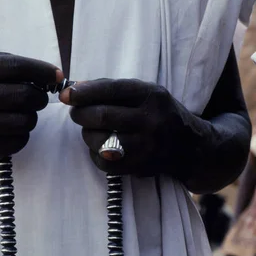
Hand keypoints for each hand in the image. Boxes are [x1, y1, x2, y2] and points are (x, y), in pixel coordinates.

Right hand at [0, 49, 62, 159]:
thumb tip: (45, 72)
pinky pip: (17, 142)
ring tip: (22, 115)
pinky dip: (22, 136)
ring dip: (31, 118)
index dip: (43, 72)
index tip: (56, 77)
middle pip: (27, 96)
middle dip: (40, 98)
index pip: (19, 68)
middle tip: (38, 99)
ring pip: (26, 121)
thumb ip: (3, 61)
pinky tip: (12, 130)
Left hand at [59, 78, 201, 178]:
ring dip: (87, 135)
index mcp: (152, 96)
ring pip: (100, 141)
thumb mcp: (145, 94)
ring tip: (90, 130)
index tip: (66, 94)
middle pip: (102, 117)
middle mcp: (151, 121)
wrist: (189, 147)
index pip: (112, 90)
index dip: (84, 92)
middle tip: (76, 113)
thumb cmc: (159, 114)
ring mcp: (145, 147)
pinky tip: (99, 147)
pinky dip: (95, 154)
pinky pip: (104, 163)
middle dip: (81, 114)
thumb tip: (76, 88)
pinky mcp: (139, 167)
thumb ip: (113, 90)